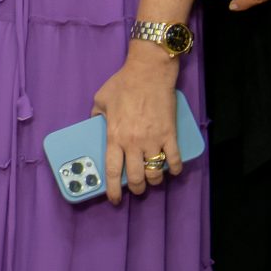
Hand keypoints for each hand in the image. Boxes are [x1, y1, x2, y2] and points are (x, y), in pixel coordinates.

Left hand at [90, 51, 181, 204]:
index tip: (113, 198)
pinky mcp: (170, 134)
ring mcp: (153, 140)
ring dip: (154, 180)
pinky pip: (174, 159)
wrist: (149, 72)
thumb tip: (96, 123)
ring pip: (155, 172)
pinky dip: (174, 168)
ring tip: (153, 180)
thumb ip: (97, 115)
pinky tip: (172, 170)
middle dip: (136, 189)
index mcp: (115, 136)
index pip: (112, 170)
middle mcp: (133, 143)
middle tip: (136, 189)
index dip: (112, 189)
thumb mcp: (100, 99)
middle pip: (136, 177)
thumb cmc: (123, 84)